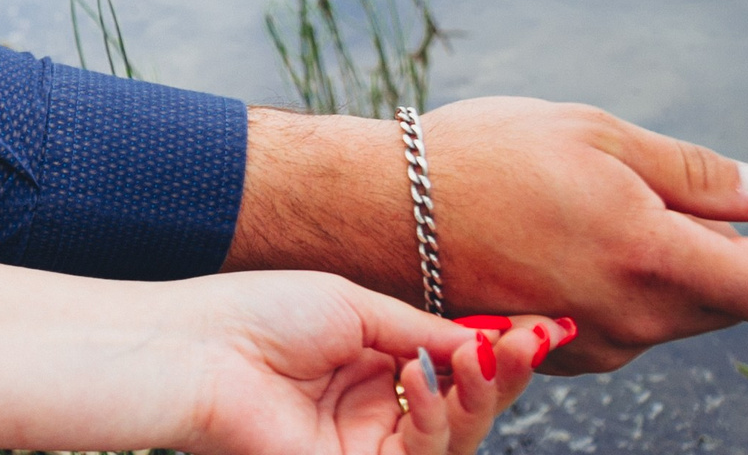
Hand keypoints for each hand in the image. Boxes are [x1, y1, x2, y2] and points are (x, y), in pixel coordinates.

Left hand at [176, 276, 555, 454]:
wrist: (200, 350)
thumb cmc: (259, 316)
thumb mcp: (355, 308)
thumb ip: (426, 332)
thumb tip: (493, 342)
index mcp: (373, 365)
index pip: (455, 369)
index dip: (500, 353)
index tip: (546, 328)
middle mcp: (376, 410)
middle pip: (469, 410)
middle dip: (504, 376)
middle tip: (528, 342)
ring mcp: (367, 446)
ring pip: (457, 439)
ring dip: (478, 397)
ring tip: (474, 357)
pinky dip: (434, 417)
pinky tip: (417, 377)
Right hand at [227, 100, 747, 370]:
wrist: (374, 208)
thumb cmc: (480, 157)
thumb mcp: (594, 133)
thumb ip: (699, 173)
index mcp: (652, 257)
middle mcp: (631, 319)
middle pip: (731, 302)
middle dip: (723, 248)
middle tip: (660, 189)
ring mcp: (591, 345)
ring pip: (673, 314)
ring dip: (661, 266)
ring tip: (585, 207)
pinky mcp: (554, 355)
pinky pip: (619, 326)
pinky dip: (611, 285)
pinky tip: (552, 239)